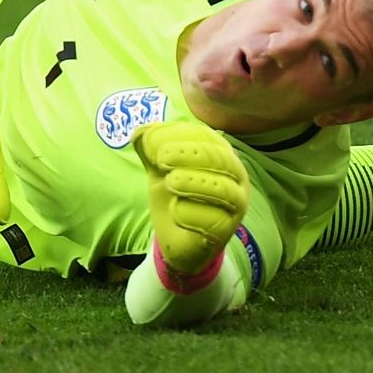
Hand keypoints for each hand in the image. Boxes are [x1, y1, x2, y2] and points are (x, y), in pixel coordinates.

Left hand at [135, 121, 249, 278]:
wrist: (179, 240)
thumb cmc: (175, 198)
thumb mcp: (159, 170)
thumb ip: (150, 150)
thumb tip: (138, 132)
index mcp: (219, 154)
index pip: (205, 137)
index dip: (179, 134)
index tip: (149, 140)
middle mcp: (234, 176)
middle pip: (220, 159)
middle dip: (190, 154)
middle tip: (161, 158)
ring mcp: (234, 204)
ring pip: (223, 189)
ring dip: (195, 182)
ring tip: (170, 182)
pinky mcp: (226, 230)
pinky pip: (216, 220)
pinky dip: (195, 213)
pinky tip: (176, 212)